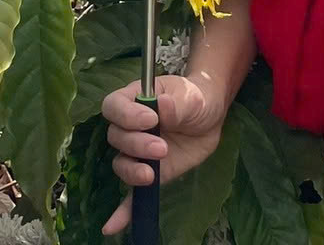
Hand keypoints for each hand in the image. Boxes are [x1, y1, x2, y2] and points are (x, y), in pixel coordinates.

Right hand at [101, 75, 227, 234]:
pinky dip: (122, 211)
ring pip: (121, 163)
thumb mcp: (190, 96)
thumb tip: (162, 106)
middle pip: (116, 137)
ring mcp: (138, 152)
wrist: (210, 116)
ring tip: (152, 173)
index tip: (151, 119)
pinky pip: (130, 195)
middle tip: (161, 147)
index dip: (126, 115)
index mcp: (134, 100)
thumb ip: (176, 103)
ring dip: (132, 170)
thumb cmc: (195, 97)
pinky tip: (113, 226)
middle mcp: (130, 127)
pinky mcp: (149, 173)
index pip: (114, 106)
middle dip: (136, 144)